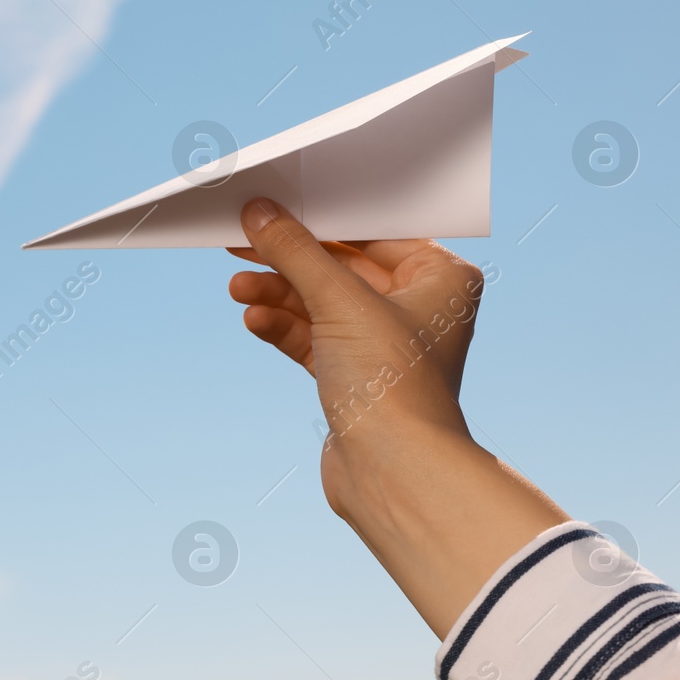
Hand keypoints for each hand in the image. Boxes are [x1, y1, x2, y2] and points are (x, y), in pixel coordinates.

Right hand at [227, 197, 484, 517]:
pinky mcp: (355, 377)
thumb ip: (296, 252)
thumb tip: (259, 214)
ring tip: (238, 289)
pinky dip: (284, 327)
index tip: (275, 205)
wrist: (394, 474)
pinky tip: (254, 319)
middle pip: (341, 267)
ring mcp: (385, 345)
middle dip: (289, 259)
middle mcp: (419, 308)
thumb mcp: (338, 302)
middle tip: (240, 241)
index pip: (373, 232)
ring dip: (278, 294)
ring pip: (321, 303)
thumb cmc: (391, 382)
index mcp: (441, 279)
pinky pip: (313, 338)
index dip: (321, 218)